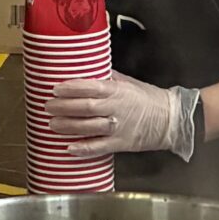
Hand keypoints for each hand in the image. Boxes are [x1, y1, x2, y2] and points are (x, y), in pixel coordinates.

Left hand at [45, 73, 193, 157]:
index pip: (91, 87)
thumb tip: (86, 70)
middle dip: (64, 107)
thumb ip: (107, 78)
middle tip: (48, 106)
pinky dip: (83, 149)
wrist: (170, 118)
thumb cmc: (147, 98)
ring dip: (68, 126)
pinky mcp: (120, 143)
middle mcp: (116, 108)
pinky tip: (69, 149)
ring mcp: (118, 127)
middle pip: (86, 107)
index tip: (56, 88)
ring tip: (53, 124)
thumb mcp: (127, 82)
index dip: (72, 88)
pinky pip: (99, 147)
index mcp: (117, 91)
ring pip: (89, 127)